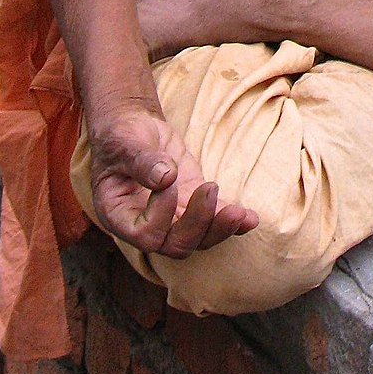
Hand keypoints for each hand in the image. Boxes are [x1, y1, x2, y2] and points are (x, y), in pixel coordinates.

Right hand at [89, 106, 258, 256]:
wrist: (135, 129)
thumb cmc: (121, 138)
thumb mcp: (125, 144)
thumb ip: (143, 162)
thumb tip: (166, 178)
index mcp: (120, 216)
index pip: (146, 235)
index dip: (161, 213)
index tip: (168, 179)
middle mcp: (146, 225)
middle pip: (177, 244)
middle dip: (199, 224)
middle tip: (210, 188)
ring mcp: (172, 217)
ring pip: (199, 238)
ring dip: (220, 227)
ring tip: (239, 213)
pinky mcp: (192, 204)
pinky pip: (214, 220)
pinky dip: (234, 222)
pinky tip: (251, 218)